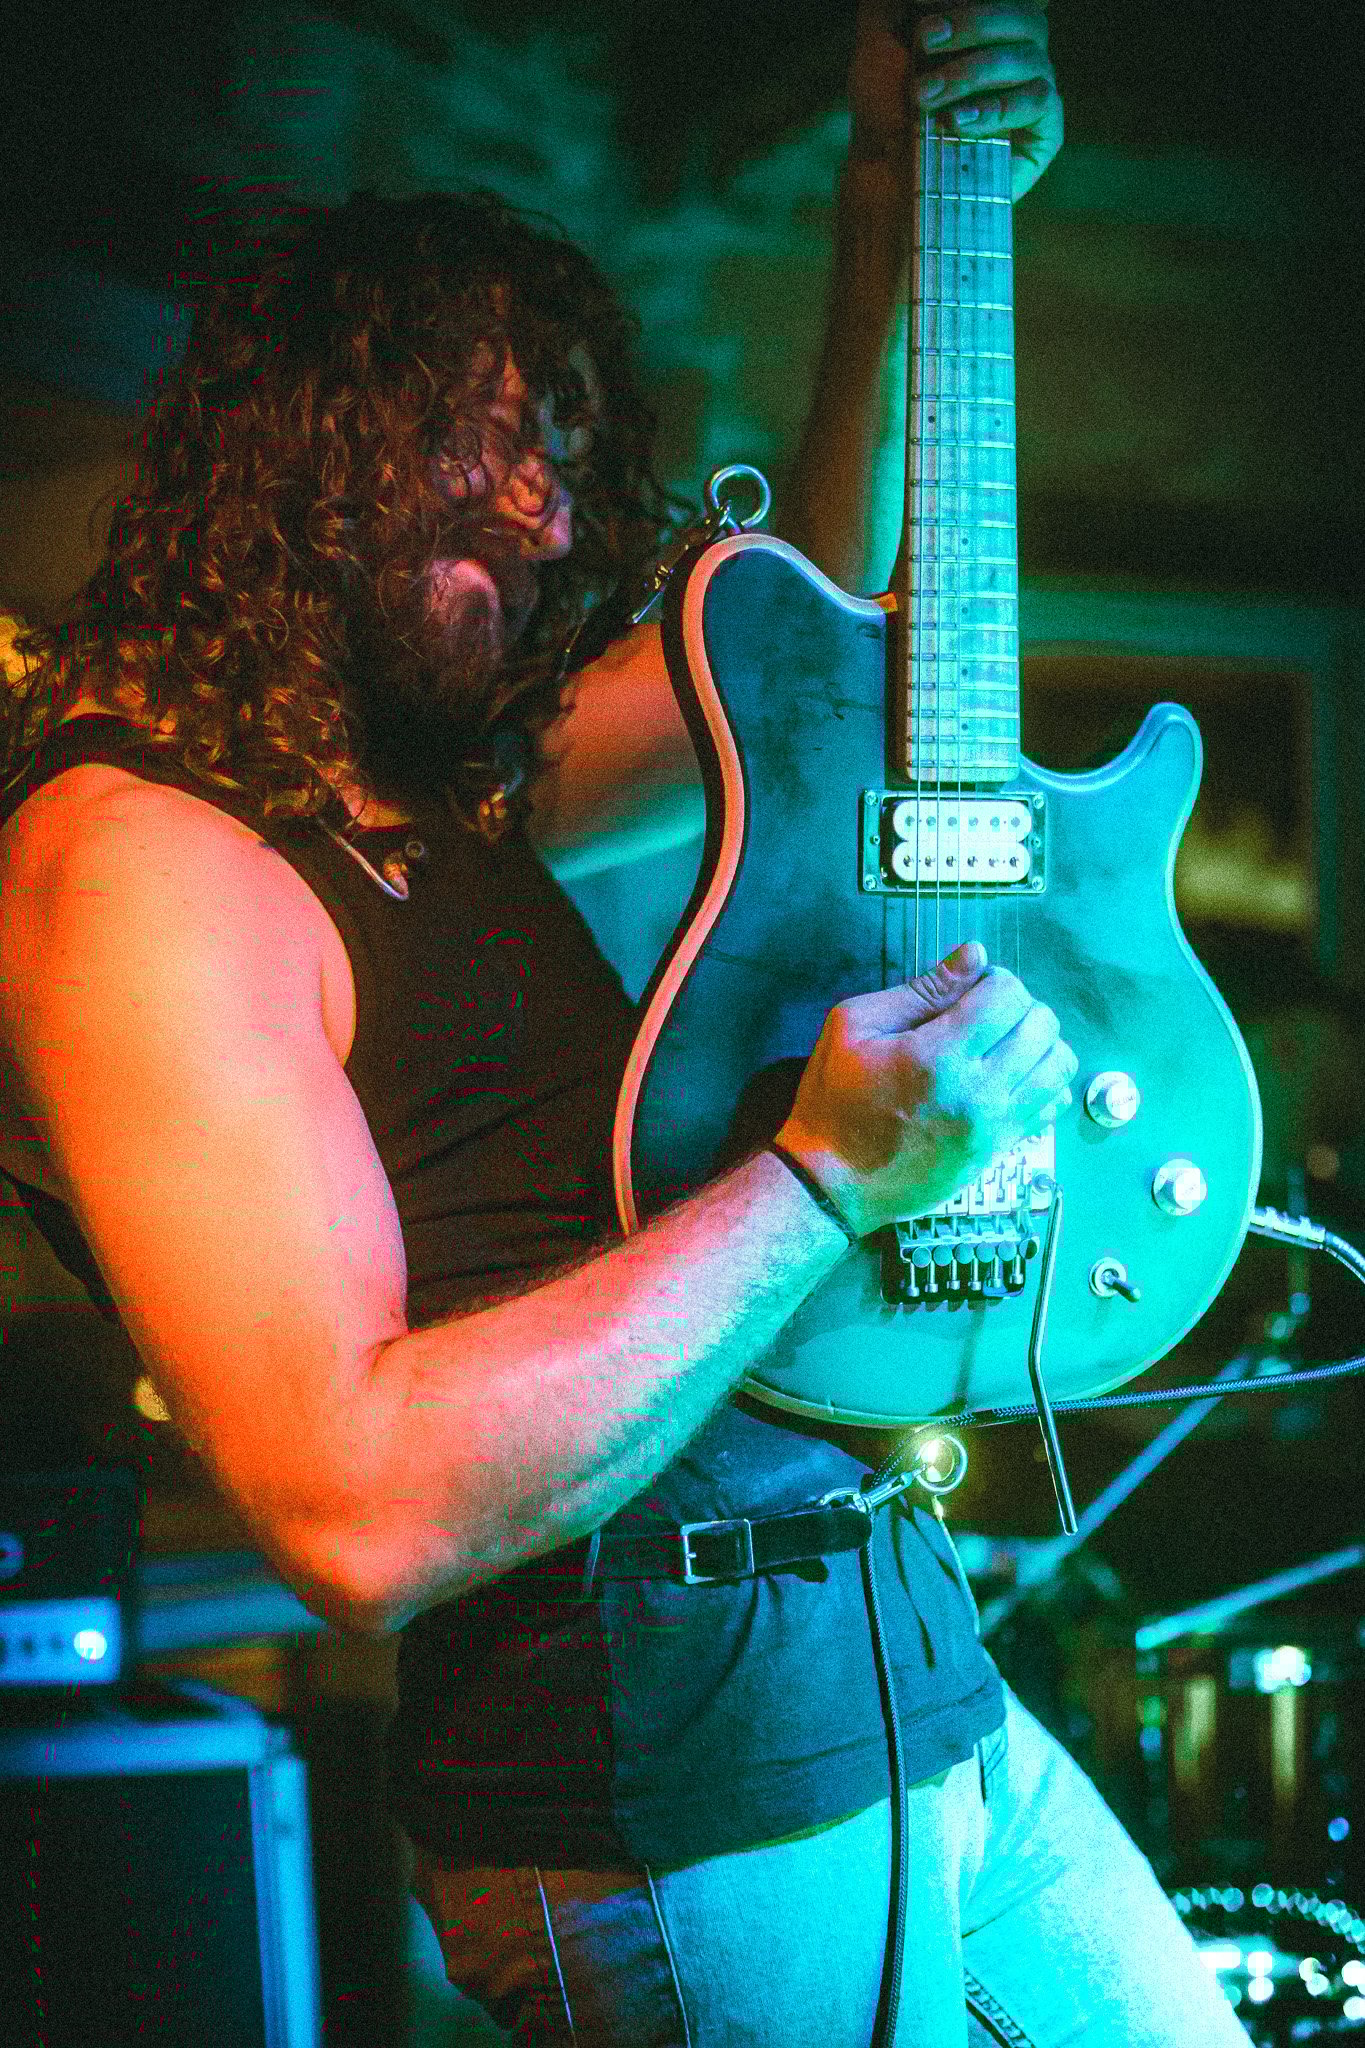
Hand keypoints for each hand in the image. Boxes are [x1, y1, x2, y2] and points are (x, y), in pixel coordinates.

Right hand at [776, 940, 1075, 1236]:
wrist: (832, 1183)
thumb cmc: (834, 1100)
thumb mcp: (854, 1027)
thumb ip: (921, 990)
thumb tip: (975, 955)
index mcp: (939, 1055)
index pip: (1008, 994)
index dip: (993, 980)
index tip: (971, 991)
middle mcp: (978, 1091)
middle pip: (1042, 1024)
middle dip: (1020, 1007)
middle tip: (987, 1017)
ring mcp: (995, 1125)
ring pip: (1059, 1064)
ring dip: (1039, 1043)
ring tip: (1004, 1046)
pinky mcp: (1000, 1149)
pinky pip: (1053, 1105)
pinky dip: (1043, 1083)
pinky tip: (1010, 1079)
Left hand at [849, 3, 1061, 201]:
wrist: (883, 169)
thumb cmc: (884, 103)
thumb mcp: (882, 35)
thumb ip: (904, 1)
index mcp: (991, 20)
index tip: (923, 9)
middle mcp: (1018, 48)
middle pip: (1023, 15)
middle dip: (971, 24)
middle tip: (925, 42)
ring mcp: (1034, 87)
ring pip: (1027, 57)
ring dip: (971, 72)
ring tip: (925, 97)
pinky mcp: (1045, 130)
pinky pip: (1037, 101)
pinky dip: (996, 108)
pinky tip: (958, 121)